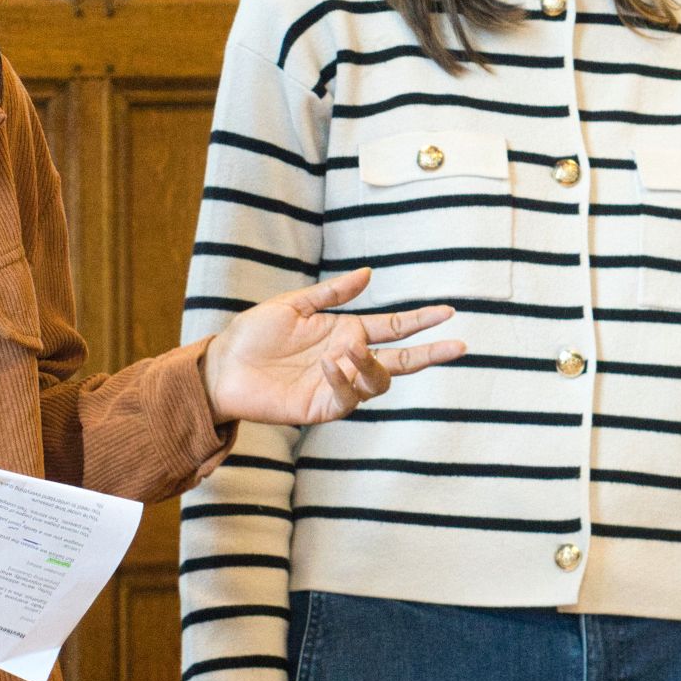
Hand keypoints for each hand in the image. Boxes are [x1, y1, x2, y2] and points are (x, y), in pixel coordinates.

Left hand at [202, 268, 462, 426]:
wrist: (222, 367)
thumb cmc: (253, 335)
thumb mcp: (293, 305)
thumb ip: (332, 293)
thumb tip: (369, 274)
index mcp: (346, 332)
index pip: (393, 327)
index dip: (420, 320)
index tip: (448, 311)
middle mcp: (348, 359)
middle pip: (401, 359)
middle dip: (430, 353)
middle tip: (458, 346)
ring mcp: (339, 385)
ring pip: (378, 381)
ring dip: (372, 364)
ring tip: (350, 348)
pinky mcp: (322, 406)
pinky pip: (347, 397)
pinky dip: (343, 379)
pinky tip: (328, 364)